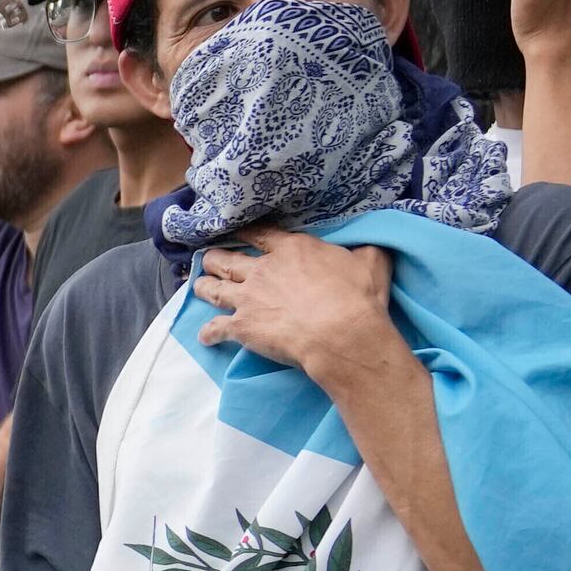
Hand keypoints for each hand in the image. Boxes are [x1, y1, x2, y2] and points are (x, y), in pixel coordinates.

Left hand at [187, 231, 397, 379]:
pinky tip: (204, 337)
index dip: (247, 233)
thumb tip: (372, 242)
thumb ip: (365, 249)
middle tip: (209, 259)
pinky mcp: (242, 327)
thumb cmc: (358, 297)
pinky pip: (216, 329)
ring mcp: (248, 298)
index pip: (262, 235)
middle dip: (216, 259)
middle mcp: (264, 270)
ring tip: (198, 286)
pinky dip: (208, 333)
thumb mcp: (372, 261)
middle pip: (229, 260)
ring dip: (204, 287)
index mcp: (292, 250)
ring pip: (215, 289)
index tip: (237, 232)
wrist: (341, 334)